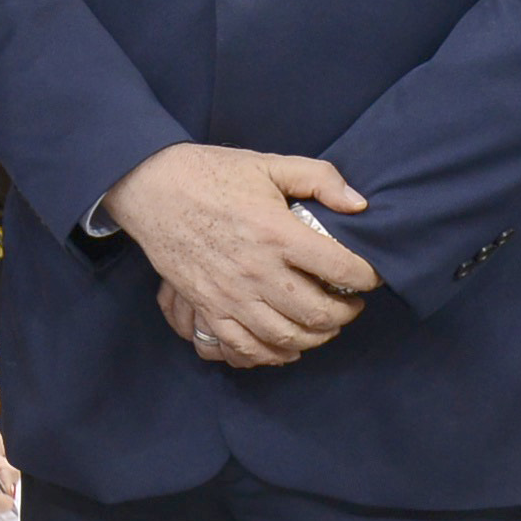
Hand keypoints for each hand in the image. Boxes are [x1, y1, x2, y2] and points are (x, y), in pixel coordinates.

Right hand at [100, 143, 379, 368]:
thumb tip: (359, 205)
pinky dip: (273, 355)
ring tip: (324, 324)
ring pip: (287, 337)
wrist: (151, 188)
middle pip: (318, 313)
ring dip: (315, 337)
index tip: (370, 276)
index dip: (366, 276)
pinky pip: (245, 348)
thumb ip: (320, 179)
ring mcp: (230, 295)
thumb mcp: (268, 164)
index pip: (340, 268)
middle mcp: (257, 271)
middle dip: (346, 313)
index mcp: (277, 233)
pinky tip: (287, 346)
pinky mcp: (208, 307)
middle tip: (350, 303)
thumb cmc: (211, 174)